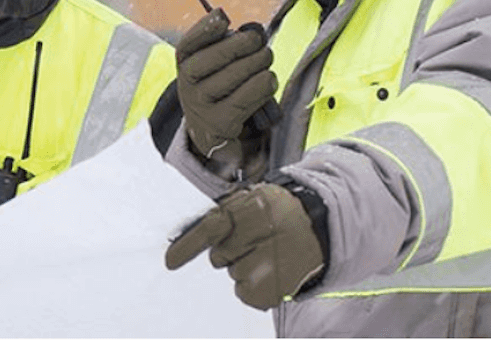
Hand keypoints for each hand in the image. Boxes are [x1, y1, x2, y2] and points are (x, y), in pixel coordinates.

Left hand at [164, 181, 325, 309]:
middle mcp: (264, 234)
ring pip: (233, 273)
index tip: (170, 261)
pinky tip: (272, 271)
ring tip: (270, 254)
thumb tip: (184, 239)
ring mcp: (271, 265)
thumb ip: (222, 214)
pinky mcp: (275, 289)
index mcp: (256, 206)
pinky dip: (254, 285)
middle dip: (230, 250)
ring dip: (245, 266)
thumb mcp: (252, 199)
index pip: (214, 227)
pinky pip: (244, 292)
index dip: (189, 246)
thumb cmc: (278, 213)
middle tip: (255, 241)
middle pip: (219, 255)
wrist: (320, 226)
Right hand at [175, 8, 275, 178]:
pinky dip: (265, 85)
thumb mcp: (209, 64)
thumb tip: (253, 32)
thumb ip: (223, 44)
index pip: (189, 42)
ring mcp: (202, 104)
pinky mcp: (220, 121)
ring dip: (261, 63)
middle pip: (220, 55)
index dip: (206, 28)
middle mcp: (187, 83)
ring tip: (266, 59)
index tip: (224, 18)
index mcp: (184, 63)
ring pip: (239, 73)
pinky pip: (250, 95)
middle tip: (260, 42)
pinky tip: (269, 80)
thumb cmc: (216, 85)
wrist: (208, 129)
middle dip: (247, 44)